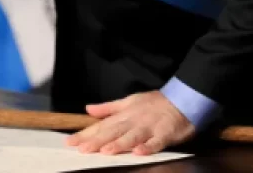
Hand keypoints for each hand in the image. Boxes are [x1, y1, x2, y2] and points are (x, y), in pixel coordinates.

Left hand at [65, 90, 194, 155]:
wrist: (181, 99)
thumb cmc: (154, 103)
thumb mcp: (128, 101)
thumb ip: (108, 108)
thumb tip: (89, 109)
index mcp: (124, 114)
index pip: (102, 125)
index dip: (86, 133)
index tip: (71, 141)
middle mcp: (134, 120)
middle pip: (113, 131)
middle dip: (97, 141)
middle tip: (82, 148)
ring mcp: (149, 127)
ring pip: (132, 136)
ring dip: (119, 143)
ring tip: (106, 151)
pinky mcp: (164, 134)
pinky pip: (155, 142)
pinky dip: (147, 147)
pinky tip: (139, 152)